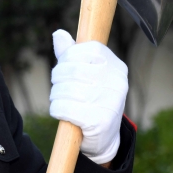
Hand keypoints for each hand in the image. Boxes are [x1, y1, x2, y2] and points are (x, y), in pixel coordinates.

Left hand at [48, 29, 127, 164]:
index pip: (82, 50)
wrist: (106, 138)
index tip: (63, 68)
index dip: (66, 59)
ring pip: (66, 90)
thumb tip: (59, 34)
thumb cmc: (93, 99)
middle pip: (72, 70)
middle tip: (58, 87)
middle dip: (57, 78)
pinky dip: (57, 110)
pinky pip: (65, 108)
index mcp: (115, 65)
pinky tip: (61, 112)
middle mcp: (117, 81)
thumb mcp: (87, 73)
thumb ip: (71, 54)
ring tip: (59, 100)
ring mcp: (110, 102)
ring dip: (56, 96)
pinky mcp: (99, 121)